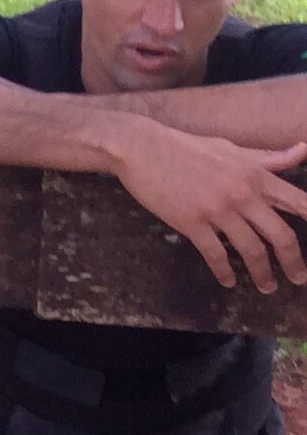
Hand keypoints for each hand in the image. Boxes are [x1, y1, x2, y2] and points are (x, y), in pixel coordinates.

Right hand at [109, 119, 306, 292]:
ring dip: (262, 273)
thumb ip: (268, 158)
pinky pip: (215, 254)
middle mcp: (243, 194)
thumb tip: (303, 151)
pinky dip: (224, 272)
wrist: (143, 149)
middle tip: (297, 278)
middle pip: (280, 235)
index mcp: (256, 175)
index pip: (299, 203)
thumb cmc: (186, 147)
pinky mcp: (192, 223)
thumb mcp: (232, 149)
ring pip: (251, 250)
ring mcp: (218, 210)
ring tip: (267, 286)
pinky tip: (228, 281)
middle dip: (293, 261)